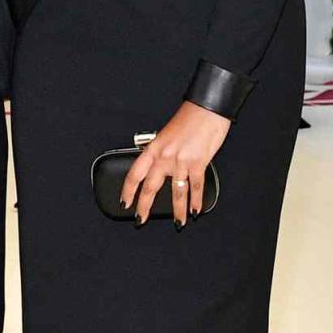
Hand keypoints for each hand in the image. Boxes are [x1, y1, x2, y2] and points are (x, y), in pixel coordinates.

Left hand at [121, 101, 230, 227]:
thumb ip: (161, 152)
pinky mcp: (198, 163)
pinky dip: (196, 201)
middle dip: (145, 207)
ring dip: (178, 211)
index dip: (127, 191)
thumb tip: (159, 167)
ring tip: (178, 223)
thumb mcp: (166, 134)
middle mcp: (164, 157)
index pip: (134, 174)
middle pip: (150, 187)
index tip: (125, 203)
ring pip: (176, 192)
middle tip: (141, 220)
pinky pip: (196, 187)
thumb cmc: (189, 118)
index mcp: (153, 148)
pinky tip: (195, 210)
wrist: (207, 109)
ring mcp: (181, 161)